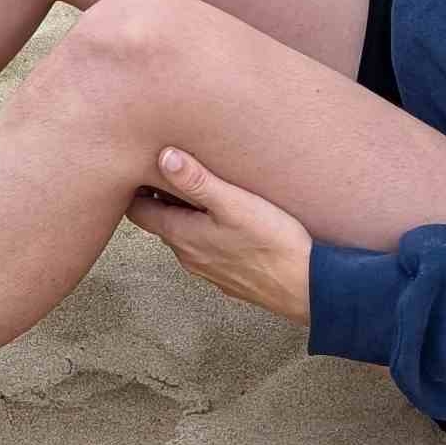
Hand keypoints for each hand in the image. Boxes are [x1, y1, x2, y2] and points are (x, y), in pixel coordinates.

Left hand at [124, 148, 313, 324]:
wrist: (308, 288)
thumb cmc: (272, 243)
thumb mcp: (233, 204)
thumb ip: (196, 181)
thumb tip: (163, 156)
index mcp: (181, 237)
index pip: (139, 211)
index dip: (137, 188)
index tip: (146, 166)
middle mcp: (188, 257)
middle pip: (162, 223)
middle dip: (163, 198)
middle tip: (177, 170)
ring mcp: (209, 271)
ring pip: (187, 237)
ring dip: (189, 215)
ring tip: (206, 190)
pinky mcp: (230, 278)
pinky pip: (209, 251)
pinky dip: (209, 233)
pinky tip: (231, 221)